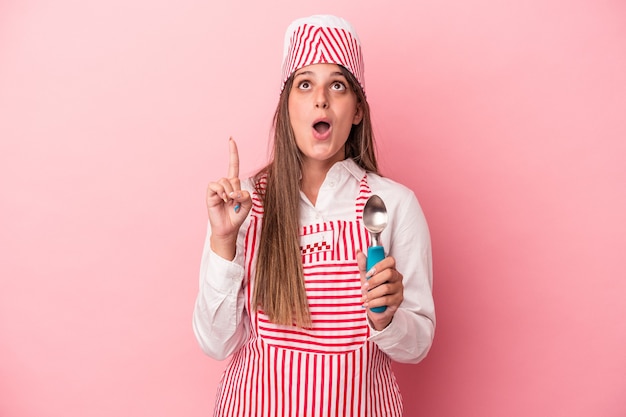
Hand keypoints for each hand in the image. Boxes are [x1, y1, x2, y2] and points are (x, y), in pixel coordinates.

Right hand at [206, 137, 251, 259]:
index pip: (233, 164)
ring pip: (224, 181)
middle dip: (236, 190)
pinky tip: (223, 200)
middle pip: (232, 177)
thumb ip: (246, 195)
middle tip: (235, 202)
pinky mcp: (210, 194)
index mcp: (234, 184)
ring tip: (229, 202)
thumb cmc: (237, 215)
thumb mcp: (248, 204)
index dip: (233, 152)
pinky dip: (221, 192)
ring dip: (229, 192)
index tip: (231, 139)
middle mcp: (225, 184)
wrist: (228, 228)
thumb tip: (234, 192)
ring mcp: (217, 189)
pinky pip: (215, 186)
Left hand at [357, 250, 403, 330]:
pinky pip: (386, 300)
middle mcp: (397, 277)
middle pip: (389, 273)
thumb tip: (359, 252)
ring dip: (372, 294)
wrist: (376, 309)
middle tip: (364, 287)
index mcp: (390, 268)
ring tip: (364, 298)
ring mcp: (399, 288)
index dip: (379, 266)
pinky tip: (368, 303)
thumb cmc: (372, 290)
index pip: (390, 261)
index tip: (368, 273)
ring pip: (386, 288)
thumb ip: (363, 265)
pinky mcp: (398, 300)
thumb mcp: (365, 277)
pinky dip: (374, 302)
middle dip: (374, 281)